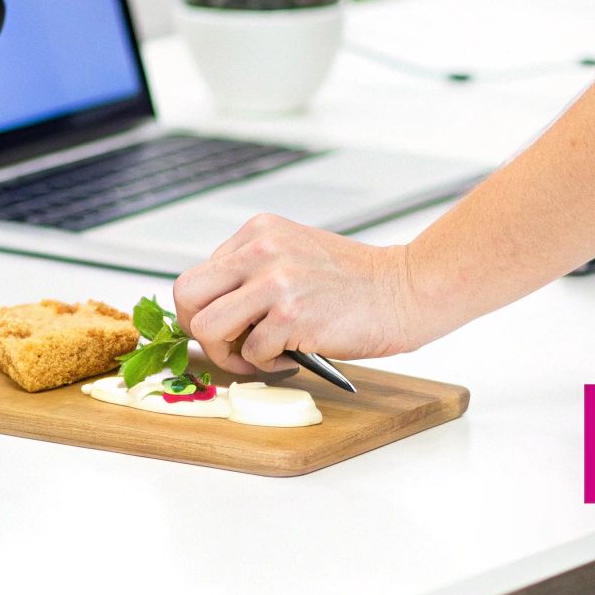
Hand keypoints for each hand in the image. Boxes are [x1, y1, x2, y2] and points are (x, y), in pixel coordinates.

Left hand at [172, 214, 429, 374]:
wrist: (407, 290)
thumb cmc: (356, 281)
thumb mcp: (295, 254)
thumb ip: (254, 271)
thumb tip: (214, 310)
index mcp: (259, 231)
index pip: (198, 274)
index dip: (204, 310)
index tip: (225, 327)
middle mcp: (261, 250)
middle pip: (187, 295)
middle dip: (200, 330)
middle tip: (228, 345)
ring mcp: (275, 282)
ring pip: (207, 328)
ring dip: (229, 353)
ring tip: (259, 355)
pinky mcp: (291, 316)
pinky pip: (251, 353)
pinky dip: (268, 363)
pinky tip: (293, 355)